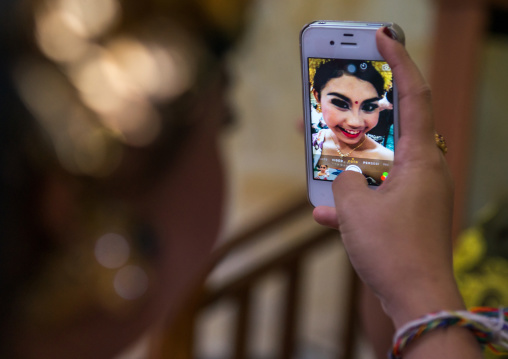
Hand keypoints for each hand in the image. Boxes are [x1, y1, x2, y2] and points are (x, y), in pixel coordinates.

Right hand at [313, 27, 463, 328]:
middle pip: (388, 127)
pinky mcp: (405, 214)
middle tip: (331, 95)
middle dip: (356, 112)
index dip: (399, 60)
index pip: (414, 94)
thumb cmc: (393, 250)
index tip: (382, 36)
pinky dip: (351, 198)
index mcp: (421, 158)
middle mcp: (423, 170)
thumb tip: (345, 179)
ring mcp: (415, 193)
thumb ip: (344, 182)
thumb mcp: (356, 208)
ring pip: (376, 161)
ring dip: (347, 157)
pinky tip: (322, 211)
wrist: (416, 301)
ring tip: (316, 148)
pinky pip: (374, 193)